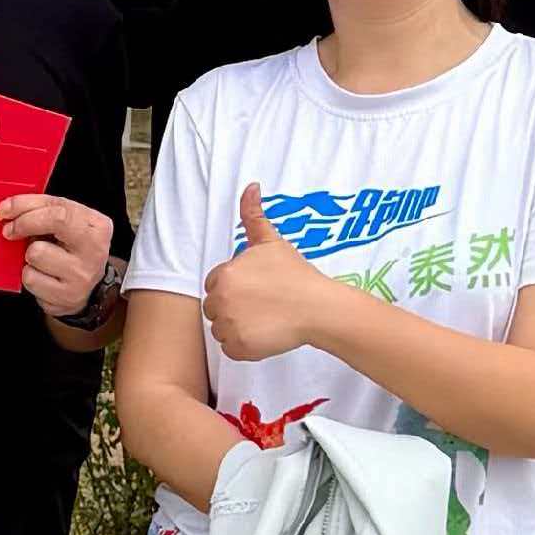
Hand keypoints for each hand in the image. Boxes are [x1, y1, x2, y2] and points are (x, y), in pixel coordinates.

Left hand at [4, 188, 119, 328]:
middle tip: (11, 231)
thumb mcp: (66, 217)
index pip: (58, 214)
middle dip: (23, 228)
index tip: (5, 211)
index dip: (25, 209)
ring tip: (39, 256)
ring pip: (34, 259)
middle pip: (45, 238)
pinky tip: (42, 273)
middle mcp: (93, 254)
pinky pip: (32, 281)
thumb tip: (6, 208)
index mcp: (96, 227)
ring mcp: (81, 279)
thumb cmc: (72, 244)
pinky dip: (31, 275)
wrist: (89, 284)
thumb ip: (40, 206)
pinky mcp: (67, 298)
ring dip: (28, 256)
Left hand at [202, 184, 330, 362]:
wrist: (318, 307)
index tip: (257, 289)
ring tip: (265, 319)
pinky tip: (265, 334)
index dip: (236, 286)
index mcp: (224, 275)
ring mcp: (229, 326)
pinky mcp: (239, 348)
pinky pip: (231, 349)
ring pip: (221, 329)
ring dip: (237, 326)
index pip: (216, 283)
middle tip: (263, 305)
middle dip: (234, 306)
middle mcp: (221, 301)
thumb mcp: (271, 242)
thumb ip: (253, 215)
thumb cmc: (296, 275)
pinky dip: (245, 346)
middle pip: (215, 307)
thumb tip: (251, 186)